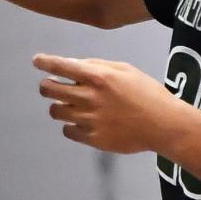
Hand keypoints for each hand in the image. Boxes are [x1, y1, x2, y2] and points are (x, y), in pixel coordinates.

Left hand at [34, 54, 182, 154]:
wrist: (163, 125)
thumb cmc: (146, 93)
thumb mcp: (125, 70)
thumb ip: (96, 66)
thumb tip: (72, 65)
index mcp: (98, 77)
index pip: (61, 66)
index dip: (44, 62)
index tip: (37, 61)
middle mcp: (90, 97)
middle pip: (48, 90)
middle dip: (46, 86)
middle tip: (51, 86)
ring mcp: (90, 119)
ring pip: (55, 111)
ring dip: (59, 106)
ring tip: (71, 105)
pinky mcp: (93, 138)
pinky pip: (68, 131)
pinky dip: (71, 126)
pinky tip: (82, 122)